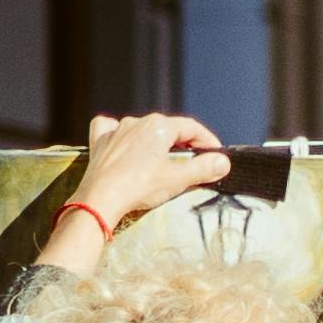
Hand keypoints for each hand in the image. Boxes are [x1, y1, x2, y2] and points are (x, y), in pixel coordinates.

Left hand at [70, 112, 229, 229]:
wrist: (99, 200)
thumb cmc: (138, 187)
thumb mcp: (178, 179)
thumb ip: (203, 168)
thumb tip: (222, 162)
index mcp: (158, 126)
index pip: (191, 128)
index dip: (207, 140)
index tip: (215, 154)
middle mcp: (136, 122)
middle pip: (168, 128)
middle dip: (184, 142)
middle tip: (194, 160)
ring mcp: (116, 131)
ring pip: (142, 128)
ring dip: (156, 140)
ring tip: (163, 158)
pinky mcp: (100, 143)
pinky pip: (111, 129)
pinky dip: (120, 133)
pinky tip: (124, 142)